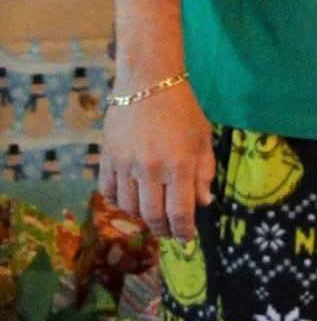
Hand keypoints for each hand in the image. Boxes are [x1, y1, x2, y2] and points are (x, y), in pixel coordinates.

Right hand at [99, 85, 214, 241]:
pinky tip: (130, 199)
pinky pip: (108, 192)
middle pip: (153, 216)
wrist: (148, 81)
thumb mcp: (203, 138)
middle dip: (163, 229)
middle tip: (168, 231)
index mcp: (179, 165)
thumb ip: (204, 172)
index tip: (186, 239)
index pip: (180, 212)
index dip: (183, 232)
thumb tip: (204, 203)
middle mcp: (151, 169)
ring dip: (141, 217)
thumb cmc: (182, 109)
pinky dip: (118, 201)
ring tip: (151, 214)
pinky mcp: (107, 158)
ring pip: (129, 207)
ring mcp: (126, 164)